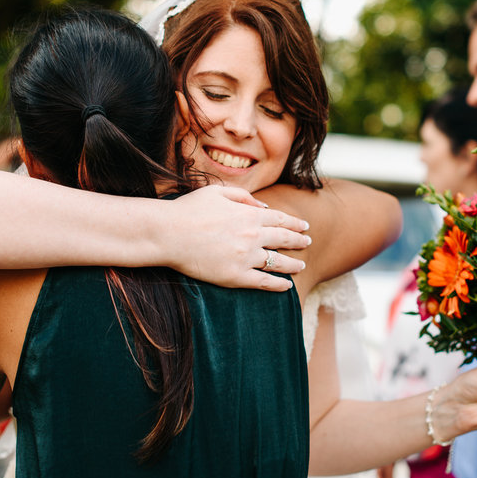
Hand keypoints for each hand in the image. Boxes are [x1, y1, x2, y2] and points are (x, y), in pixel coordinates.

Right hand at [165, 185, 310, 291]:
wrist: (168, 233)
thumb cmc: (189, 209)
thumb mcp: (217, 191)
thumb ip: (244, 196)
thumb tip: (264, 206)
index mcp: (249, 214)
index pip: (281, 220)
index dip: (295, 224)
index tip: (305, 227)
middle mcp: (252, 236)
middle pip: (284, 239)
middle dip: (299, 241)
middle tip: (308, 243)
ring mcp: (245, 257)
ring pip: (278, 262)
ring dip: (293, 264)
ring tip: (301, 266)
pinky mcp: (235, 276)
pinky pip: (263, 282)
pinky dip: (278, 285)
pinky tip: (287, 286)